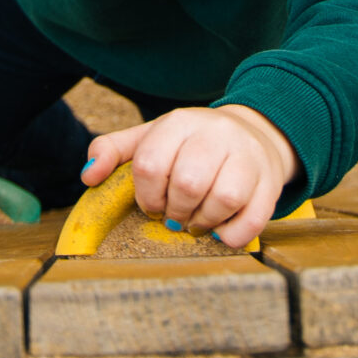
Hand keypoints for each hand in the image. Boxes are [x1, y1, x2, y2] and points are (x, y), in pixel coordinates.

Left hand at [79, 104, 300, 249]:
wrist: (253, 135)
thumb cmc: (191, 144)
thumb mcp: (152, 137)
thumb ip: (113, 150)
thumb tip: (88, 177)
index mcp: (181, 122)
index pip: (150, 163)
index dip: (145, 195)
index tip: (151, 205)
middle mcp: (217, 134)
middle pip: (187, 183)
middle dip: (174, 210)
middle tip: (174, 216)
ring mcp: (248, 157)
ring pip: (223, 199)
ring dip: (203, 222)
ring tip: (196, 221)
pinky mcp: (270, 184)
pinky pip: (252, 219)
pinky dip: (231, 235)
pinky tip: (221, 232)